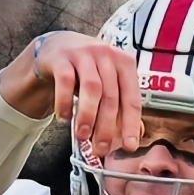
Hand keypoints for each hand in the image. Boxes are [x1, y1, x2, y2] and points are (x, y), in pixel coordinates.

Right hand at [2, 31, 142, 156]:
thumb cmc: (86, 68)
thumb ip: (120, 106)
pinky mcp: (62, 57)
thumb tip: (136, 134)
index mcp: (124, 63)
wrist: (57, 46)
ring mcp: (84, 54)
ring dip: (87, 116)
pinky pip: (65, 82)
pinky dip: (65, 102)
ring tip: (82, 135)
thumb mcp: (107, 83)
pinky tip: (64, 117)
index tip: (129, 145)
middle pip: (111, 96)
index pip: (132, 98)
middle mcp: (106, 55)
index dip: (131, 124)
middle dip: (106, 127)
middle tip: (101, 147)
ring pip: (91, 88)